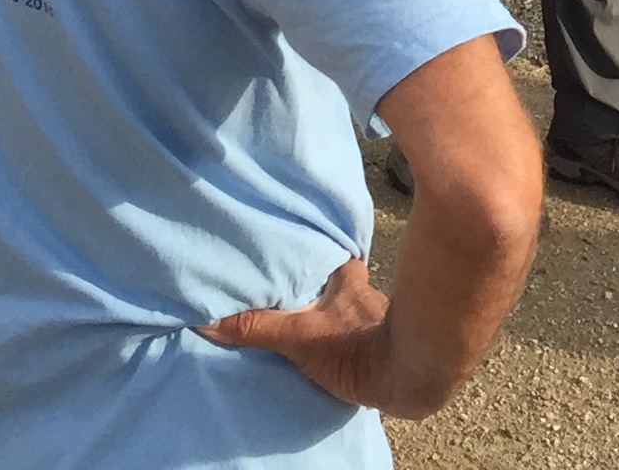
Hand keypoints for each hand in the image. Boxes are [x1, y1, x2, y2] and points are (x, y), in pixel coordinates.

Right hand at [202, 257, 406, 411]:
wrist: (408, 376)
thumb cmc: (357, 345)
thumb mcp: (299, 336)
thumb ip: (258, 327)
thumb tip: (210, 321)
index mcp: (346, 278)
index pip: (329, 251)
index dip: (314, 248)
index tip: (294, 242)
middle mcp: (363, 291)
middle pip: (338, 277)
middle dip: (320, 280)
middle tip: (294, 280)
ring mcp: (376, 316)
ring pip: (350, 302)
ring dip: (334, 307)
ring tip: (309, 312)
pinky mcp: (385, 342)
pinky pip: (359, 328)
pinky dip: (347, 331)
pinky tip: (335, 341)